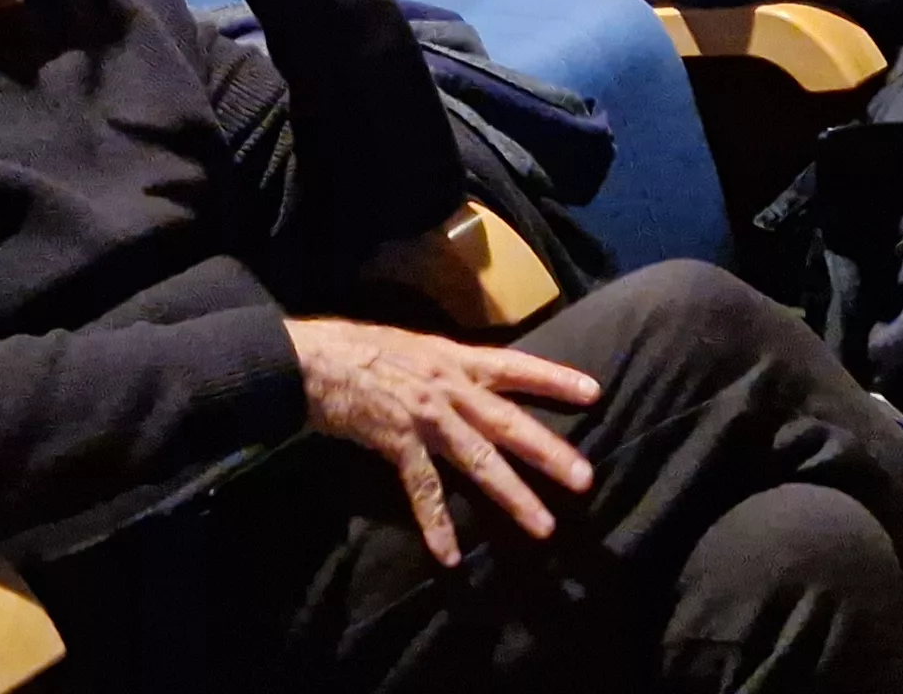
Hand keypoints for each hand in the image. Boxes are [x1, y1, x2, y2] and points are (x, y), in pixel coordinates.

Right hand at [286, 318, 595, 566]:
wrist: (309, 359)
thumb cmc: (356, 350)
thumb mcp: (412, 347)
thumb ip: (445, 368)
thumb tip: (469, 384)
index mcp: (454, 359)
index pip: (515, 366)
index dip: (554, 378)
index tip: (594, 391)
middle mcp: (449, 386)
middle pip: (509, 423)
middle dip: (550, 452)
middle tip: (585, 480)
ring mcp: (426, 416)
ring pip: (479, 460)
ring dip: (512, 495)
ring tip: (543, 526)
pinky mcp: (397, 441)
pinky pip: (424, 489)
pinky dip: (437, 523)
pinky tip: (451, 554)